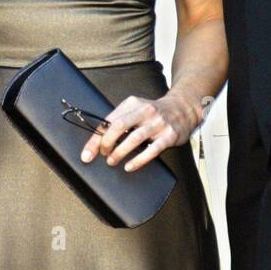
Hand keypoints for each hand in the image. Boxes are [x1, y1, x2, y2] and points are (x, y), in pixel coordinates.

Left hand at [80, 91, 201, 172]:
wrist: (183, 108)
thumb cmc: (153, 113)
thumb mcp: (135, 110)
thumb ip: (118, 122)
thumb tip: (97, 142)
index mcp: (132, 104)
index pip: (109, 121)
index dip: (95, 139)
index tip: (87, 154)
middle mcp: (145, 111)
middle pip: (119, 126)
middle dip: (106, 143)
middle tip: (103, 155)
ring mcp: (158, 123)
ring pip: (134, 138)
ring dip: (120, 152)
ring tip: (112, 161)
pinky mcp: (169, 135)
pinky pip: (152, 150)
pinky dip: (139, 160)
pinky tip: (130, 166)